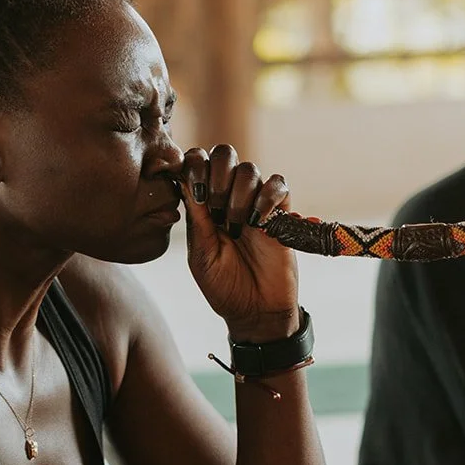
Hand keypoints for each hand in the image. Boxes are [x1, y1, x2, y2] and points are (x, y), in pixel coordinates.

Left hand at [179, 145, 298, 341]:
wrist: (256, 310)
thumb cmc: (224, 286)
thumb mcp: (201, 254)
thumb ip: (196, 218)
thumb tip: (183, 179)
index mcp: (204, 204)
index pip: (197, 162)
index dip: (194, 166)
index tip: (195, 194)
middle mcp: (229, 197)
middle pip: (224, 154)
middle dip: (217, 175)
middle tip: (215, 209)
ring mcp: (256, 202)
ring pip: (249, 170)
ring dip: (239, 195)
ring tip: (238, 227)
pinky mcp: (281, 212)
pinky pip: (279, 184)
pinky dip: (268, 197)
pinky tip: (260, 223)